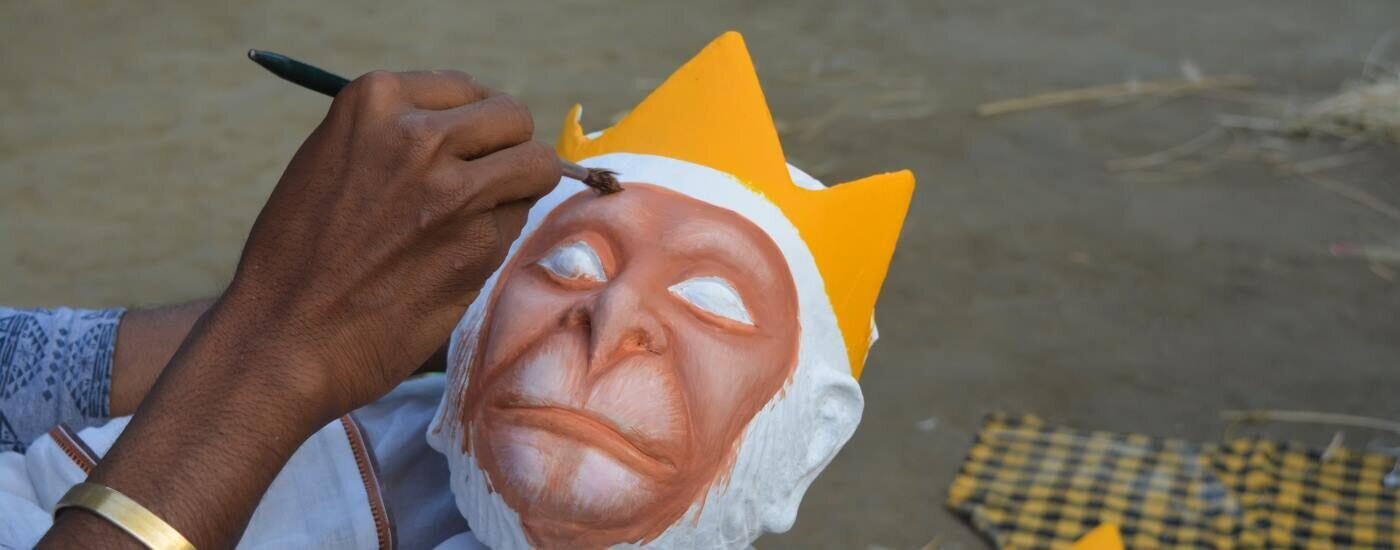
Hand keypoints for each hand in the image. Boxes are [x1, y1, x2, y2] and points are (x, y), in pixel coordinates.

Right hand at [39, 70, 558, 548]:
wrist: (283, 339)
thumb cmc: (297, 257)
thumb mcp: (330, 161)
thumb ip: (394, 137)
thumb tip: (468, 131)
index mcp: (374, 100)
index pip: (466, 90)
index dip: (474, 123)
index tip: (467, 147)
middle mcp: (420, 135)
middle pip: (513, 119)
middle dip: (509, 148)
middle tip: (490, 181)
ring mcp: (455, 190)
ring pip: (535, 166)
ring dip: (516, 191)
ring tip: (470, 220)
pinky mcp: (480, 244)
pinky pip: (515, 222)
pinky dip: (497, 238)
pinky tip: (450, 259)